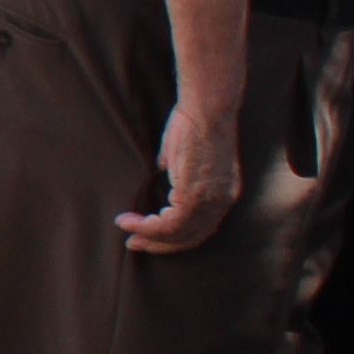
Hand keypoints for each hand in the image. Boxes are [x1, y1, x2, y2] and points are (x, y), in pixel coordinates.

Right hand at [118, 89, 241, 255]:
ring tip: (128, 233)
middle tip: (135, 244)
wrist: (207, 108)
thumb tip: (163, 172)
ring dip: (149, 237)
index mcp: (224, 192)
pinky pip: (168, 224)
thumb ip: (177, 169)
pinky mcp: (193, 195)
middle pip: (191, 238)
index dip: (176, 237)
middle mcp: (221, 201)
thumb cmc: (195, 120)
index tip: (152, 236)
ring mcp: (209, 200)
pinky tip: (129, 221)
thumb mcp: (186, 152)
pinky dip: (145, 227)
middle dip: (160, 244)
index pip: (201, 227)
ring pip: (177, 234)